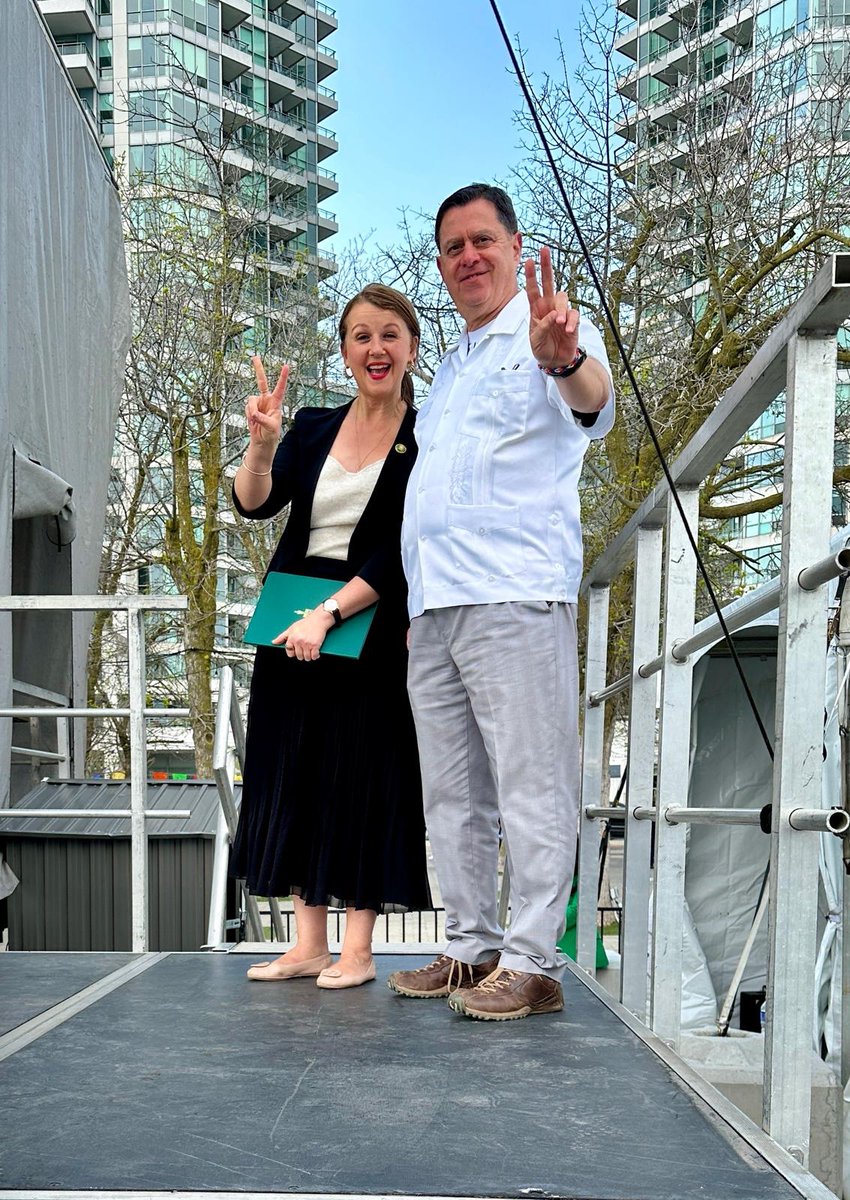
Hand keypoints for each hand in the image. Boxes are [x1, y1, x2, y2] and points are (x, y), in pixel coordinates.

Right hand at [245, 355, 288, 448]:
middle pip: (261, 381)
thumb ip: (262, 418)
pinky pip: (247, 407)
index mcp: (276, 402)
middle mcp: (267, 400)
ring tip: (256, 420)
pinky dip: (248, 414)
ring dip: (252, 410)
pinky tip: (253, 421)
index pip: (280, 387)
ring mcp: (258, 403)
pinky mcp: (251, 408)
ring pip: (250, 400)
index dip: (282, 377)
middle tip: (254, 357)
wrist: (262, 440)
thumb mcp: (271, 427)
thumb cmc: (271, 434)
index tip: (286, 366)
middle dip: (258, 369)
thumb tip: (253, 413)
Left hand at [273, 607, 333, 660]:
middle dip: (301, 654)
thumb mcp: (291, 628)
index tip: (296, 650)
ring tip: (310, 651)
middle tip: (304, 649)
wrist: (318, 620)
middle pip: (298, 656)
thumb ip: (282, 637)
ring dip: (308, 656)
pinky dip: (315, 656)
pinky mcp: (315, 645)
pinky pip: (314, 656)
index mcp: (292, 638)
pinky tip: (315, 652)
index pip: (289, 651)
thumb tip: (274, 642)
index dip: (293, 652)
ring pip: (306, 657)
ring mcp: (307, 644)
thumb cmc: (305, 623)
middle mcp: (299, 641)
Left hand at [524, 247, 579, 368]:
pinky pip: (574, 314)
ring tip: (559, 323)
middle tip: (544, 250)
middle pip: (548, 282)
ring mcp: (561, 311)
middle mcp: (549, 306)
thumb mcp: (536, 340)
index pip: (532, 289)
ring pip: (563, 297)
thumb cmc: (542, 348)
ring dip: (561, 308)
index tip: (528, 260)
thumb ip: (542, 327)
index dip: (530, 275)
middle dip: (546, 266)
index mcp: (536, 309)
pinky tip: (567, 330)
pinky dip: (571, 321)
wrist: (555, 360)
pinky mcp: (572, 320)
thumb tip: (554, 315)